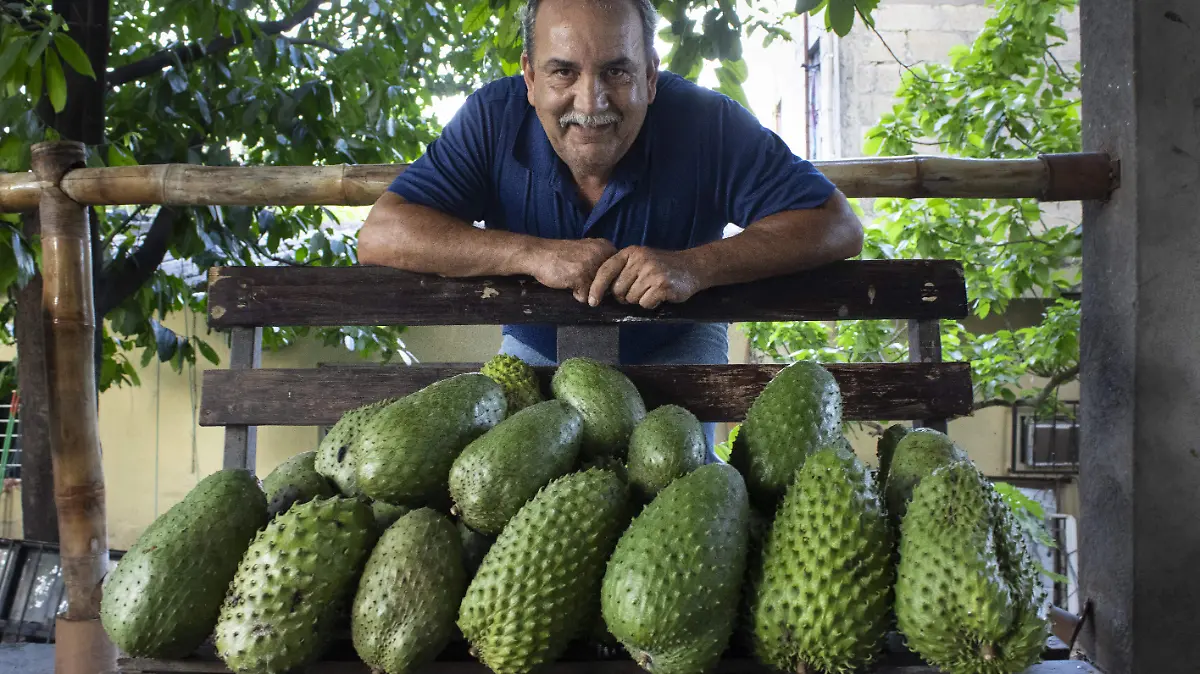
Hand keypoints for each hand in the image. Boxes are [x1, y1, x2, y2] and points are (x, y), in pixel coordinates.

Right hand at [529, 238, 617, 302]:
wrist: (537, 254)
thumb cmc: (561, 255)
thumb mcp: (587, 252)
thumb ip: (602, 262)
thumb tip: (617, 285)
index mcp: (606, 246)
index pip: (618, 273)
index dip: (605, 279)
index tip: (590, 273)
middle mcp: (602, 254)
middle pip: (610, 285)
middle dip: (595, 286)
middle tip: (578, 274)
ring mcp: (592, 266)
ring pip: (599, 292)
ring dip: (585, 290)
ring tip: (572, 277)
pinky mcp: (581, 278)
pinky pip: (586, 298)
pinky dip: (576, 294)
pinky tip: (567, 281)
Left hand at [588, 246, 705, 308]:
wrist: (693, 267)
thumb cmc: (662, 266)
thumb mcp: (640, 260)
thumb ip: (622, 270)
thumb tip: (600, 291)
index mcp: (631, 252)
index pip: (606, 270)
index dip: (596, 287)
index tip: (592, 301)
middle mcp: (639, 260)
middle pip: (617, 290)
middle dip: (625, 296)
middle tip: (639, 290)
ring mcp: (651, 272)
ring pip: (631, 299)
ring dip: (639, 299)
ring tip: (651, 290)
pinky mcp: (662, 285)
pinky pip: (645, 304)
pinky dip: (651, 303)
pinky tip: (659, 295)